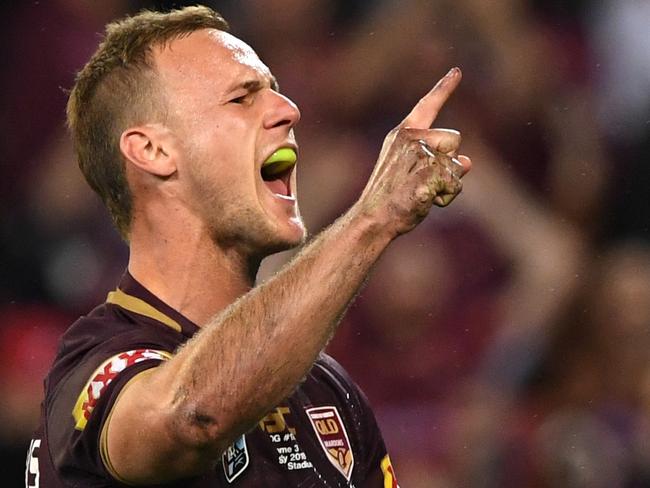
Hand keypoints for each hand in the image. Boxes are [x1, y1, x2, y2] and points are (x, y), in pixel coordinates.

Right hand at [358, 67, 471, 235]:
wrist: (374, 219)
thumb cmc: (391, 198)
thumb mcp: (409, 170)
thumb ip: (437, 160)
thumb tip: (468, 161)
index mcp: (401, 134)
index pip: (427, 106)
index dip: (443, 88)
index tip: (457, 71)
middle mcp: (410, 138)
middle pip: (454, 138)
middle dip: (448, 161)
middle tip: (423, 181)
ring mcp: (419, 155)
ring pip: (457, 163)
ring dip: (449, 182)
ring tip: (423, 192)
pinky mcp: (428, 173)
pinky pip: (455, 184)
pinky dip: (446, 197)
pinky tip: (425, 201)